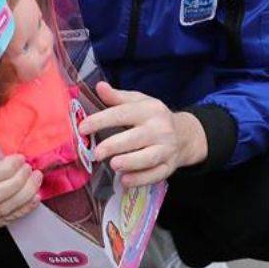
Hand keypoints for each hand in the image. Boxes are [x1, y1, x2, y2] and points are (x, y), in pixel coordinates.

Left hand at [78, 82, 207, 187]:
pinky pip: (156, 175)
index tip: (83, 128)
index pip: (123, 113)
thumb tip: (99, 87)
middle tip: (96, 153)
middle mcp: (160, 129)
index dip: (102, 120)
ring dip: (131, 162)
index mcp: (149, 110)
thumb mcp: (139, 102)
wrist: (185, 135)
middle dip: (115, 145)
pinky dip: (141, 179)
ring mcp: (166, 149)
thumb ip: (117, 98)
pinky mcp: (169, 167)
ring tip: (113, 165)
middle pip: (137, 138)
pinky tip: (125, 181)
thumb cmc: (154, 118)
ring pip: (149, 157)